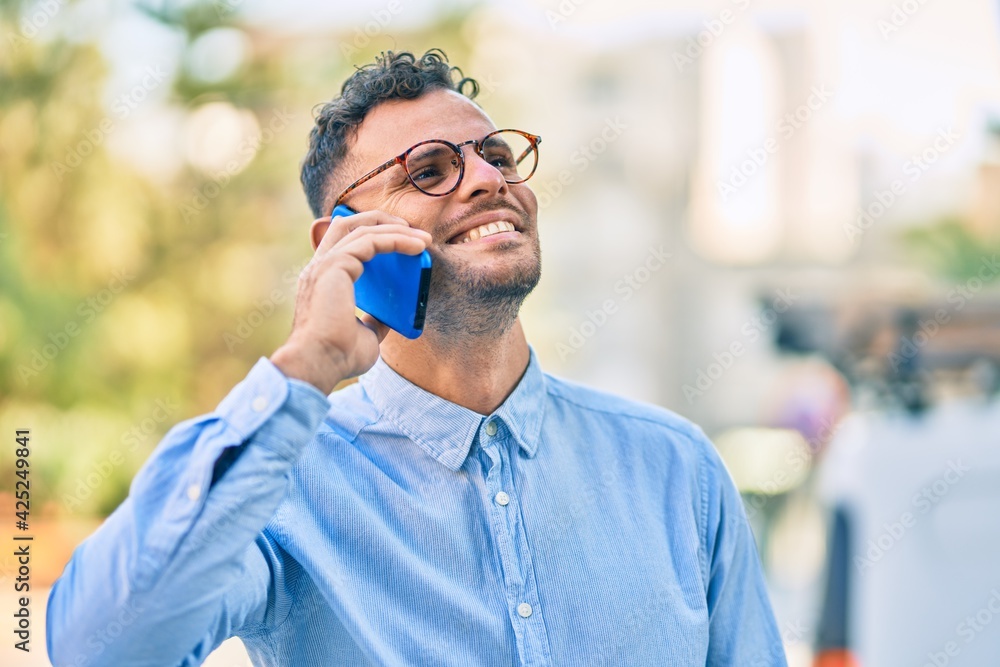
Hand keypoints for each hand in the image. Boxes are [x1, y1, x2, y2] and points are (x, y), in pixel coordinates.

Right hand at [269, 210, 431, 393]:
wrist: (319, 364)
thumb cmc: (337, 356)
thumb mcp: (365, 334)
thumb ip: (375, 320)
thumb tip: (389, 317)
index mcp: (323, 280)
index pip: (344, 243)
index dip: (373, 235)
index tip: (402, 241)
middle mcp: (320, 267)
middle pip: (349, 224)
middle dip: (383, 222)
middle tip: (413, 231)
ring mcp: (326, 264)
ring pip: (363, 229)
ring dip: (396, 229)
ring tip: (424, 238)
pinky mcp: (337, 265)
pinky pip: (371, 241)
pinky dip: (396, 240)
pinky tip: (418, 246)